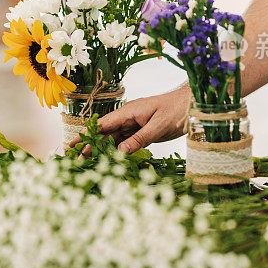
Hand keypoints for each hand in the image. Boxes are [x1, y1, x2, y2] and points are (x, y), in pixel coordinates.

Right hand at [67, 86, 189, 152]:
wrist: (195, 105)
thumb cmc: (178, 109)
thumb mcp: (159, 126)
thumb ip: (139, 139)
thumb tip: (120, 151)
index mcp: (129, 111)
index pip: (102, 124)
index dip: (86, 134)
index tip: (72, 144)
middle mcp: (129, 117)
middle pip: (106, 133)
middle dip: (91, 145)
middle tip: (77, 160)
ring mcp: (135, 124)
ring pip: (115, 139)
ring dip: (103, 149)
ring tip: (91, 162)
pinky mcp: (143, 131)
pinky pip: (127, 142)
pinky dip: (118, 151)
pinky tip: (111, 159)